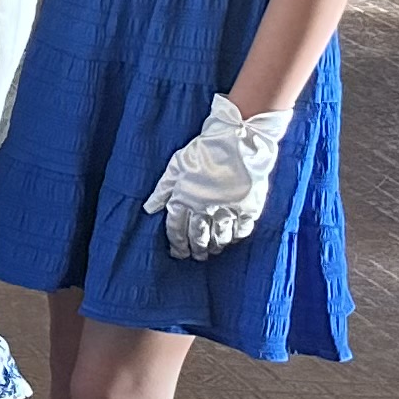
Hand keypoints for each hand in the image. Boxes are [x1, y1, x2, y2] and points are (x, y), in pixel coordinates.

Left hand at [142, 93, 289, 259]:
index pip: (176, 228)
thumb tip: (149, 208)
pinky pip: (242, 230)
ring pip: (219, 237)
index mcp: (184, 198)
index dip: (176, 242)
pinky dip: (236, 237)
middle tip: (195, 256)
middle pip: (198, 236)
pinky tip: (232, 240)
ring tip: (212, 251)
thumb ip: (163, 189)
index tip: (177, 252)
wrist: (239, 141)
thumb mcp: (176, 166)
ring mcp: (228, 209)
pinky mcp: (248, 208)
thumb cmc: (204, 150)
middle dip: (195, 248)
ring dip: (215, 246)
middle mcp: (204, 208)